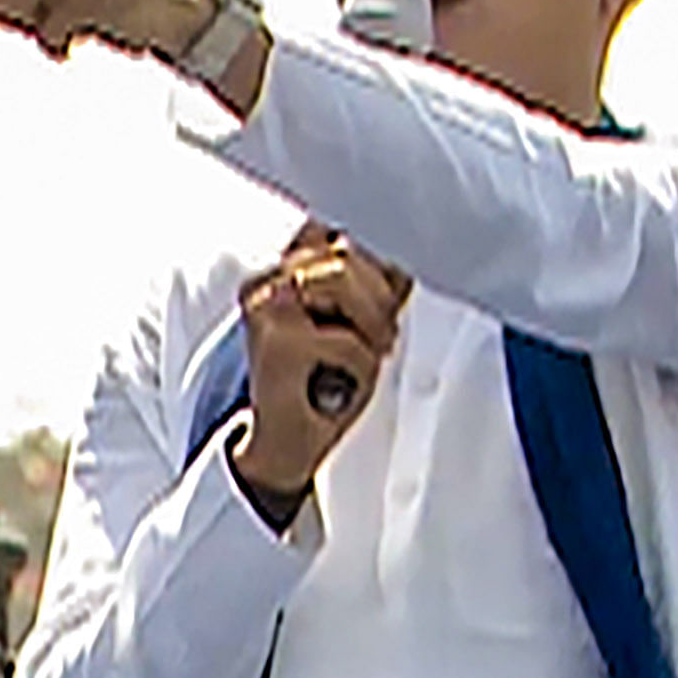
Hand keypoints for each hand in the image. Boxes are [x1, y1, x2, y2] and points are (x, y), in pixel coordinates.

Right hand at [229, 223, 408, 505]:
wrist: (286, 446)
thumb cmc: (326, 382)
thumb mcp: (357, 321)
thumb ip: (374, 283)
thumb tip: (410, 255)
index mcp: (286, 266)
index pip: (341, 231)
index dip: (379, 262)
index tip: (394, 294)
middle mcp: (268, 279)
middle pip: (347, 250)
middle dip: (380, 298)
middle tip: (381, 340)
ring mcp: (267, 305)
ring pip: (341, 276)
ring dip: (371, 325)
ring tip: (367, 355)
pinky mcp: (275, 340)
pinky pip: (346, 339)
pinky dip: (359, 366)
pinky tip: (341, 383)